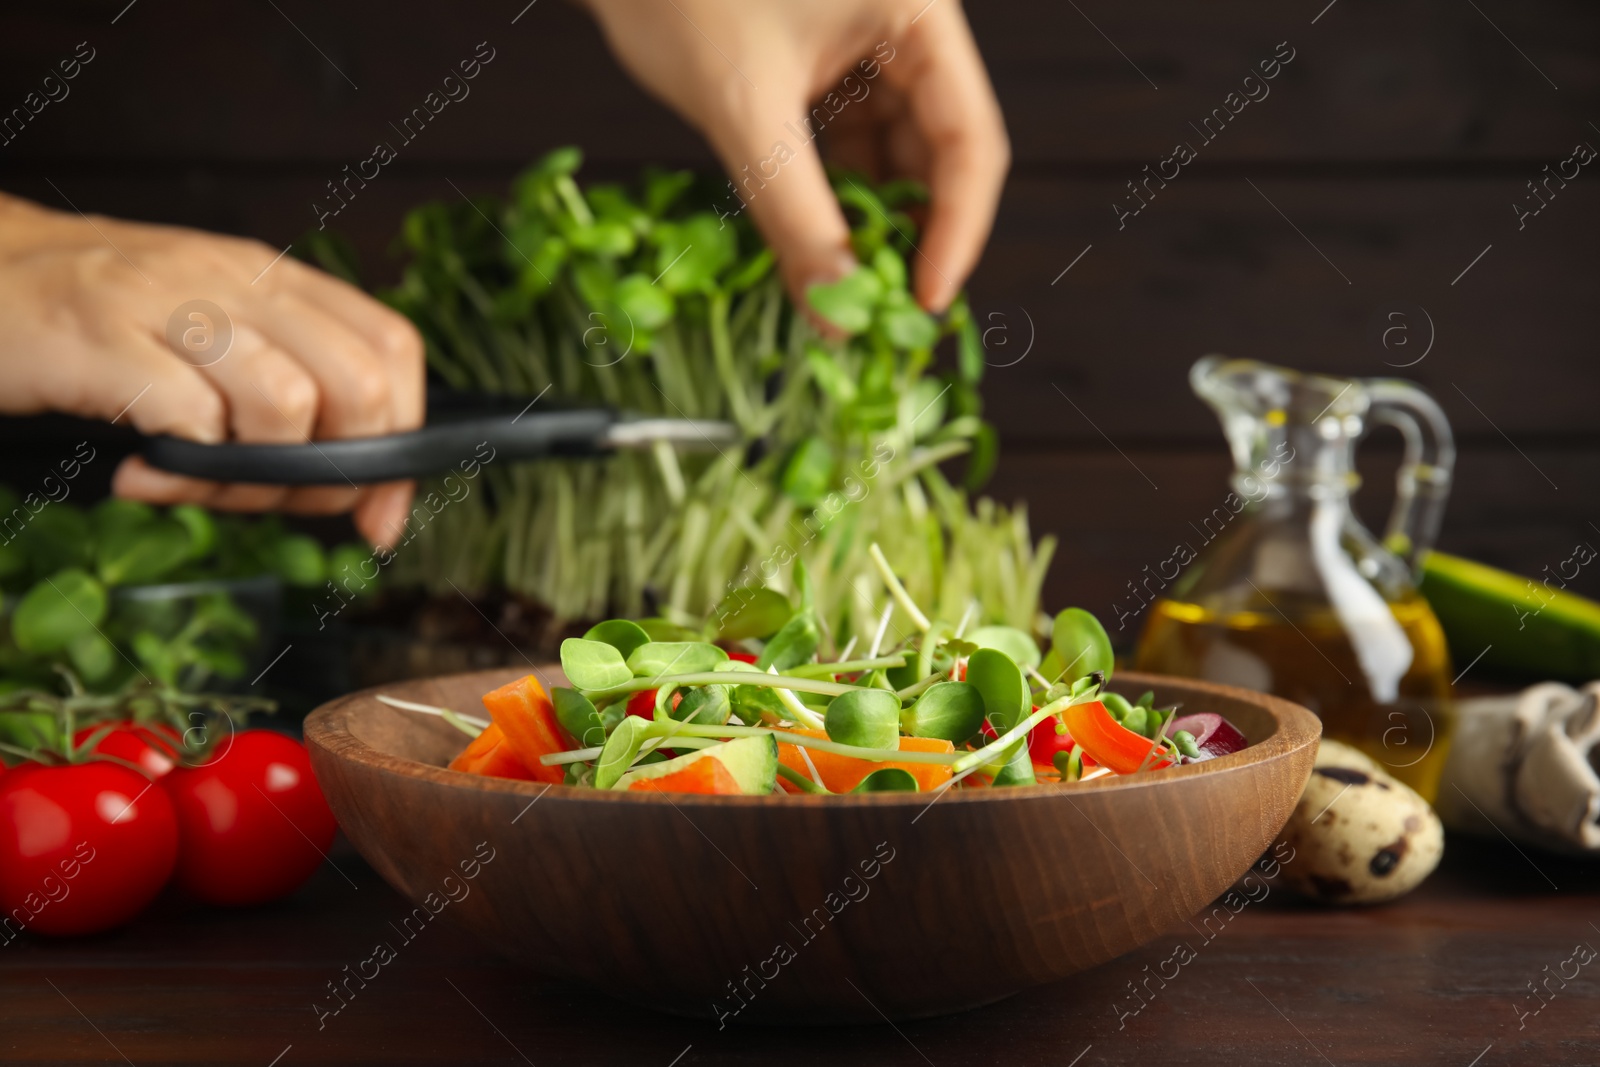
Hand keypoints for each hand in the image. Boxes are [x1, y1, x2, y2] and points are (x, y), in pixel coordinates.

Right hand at [0, 193, 423, 547]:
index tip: (374, 511)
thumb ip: (292, 399)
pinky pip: (191, 418)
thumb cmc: (100, 324)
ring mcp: (165, 300)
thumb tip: (374, 503)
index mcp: (272, 279)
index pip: (391, 349)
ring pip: (287, 401)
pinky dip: (181, 472)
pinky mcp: (98, 336)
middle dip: (330, 471)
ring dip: (253, 475)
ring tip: (196, 484)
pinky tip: (142, 475)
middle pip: (357, 385)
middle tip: (267, 497)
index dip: (401, 441)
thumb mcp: (212, 340)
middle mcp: (232, 280)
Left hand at [581, 0, 1007, 312]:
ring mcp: (866, 49)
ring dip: (868, 226)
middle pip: (940, 154)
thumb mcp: (744, 108)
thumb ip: (794, 214)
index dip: (957, 229)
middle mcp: (905, 28)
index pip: (970, 138)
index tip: (924, 301)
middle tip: (878, 310)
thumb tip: (833, 311)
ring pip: (892, 160)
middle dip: (909, 235)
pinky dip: (831, 202)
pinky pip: (846, 151)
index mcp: (916, 10)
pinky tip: (811, 248)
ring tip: (839, 288)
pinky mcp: (825, 71)